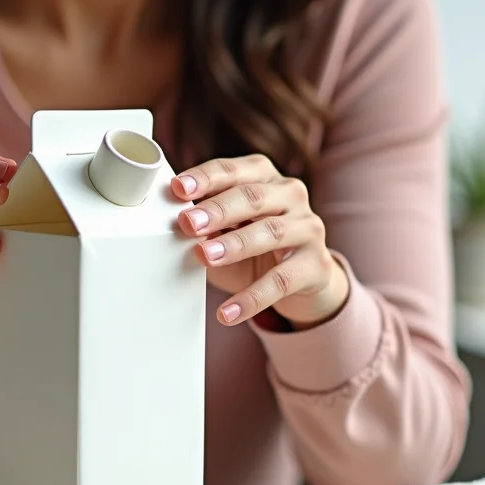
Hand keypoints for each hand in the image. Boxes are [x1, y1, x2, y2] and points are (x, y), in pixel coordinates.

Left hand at [171, 154, 348, 328]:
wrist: (303, 278)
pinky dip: (251, 298)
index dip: (205, 177)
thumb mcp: (227, 229)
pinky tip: (227, 313)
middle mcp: (290, 195)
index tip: (178, 188)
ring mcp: (307, 228)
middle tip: (188, 223)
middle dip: (217, 210)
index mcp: (264, 177)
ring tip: (204, 257)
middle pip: (253, 197)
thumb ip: (203, 224)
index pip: (233, 171)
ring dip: (234, 245)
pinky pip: (280, 281)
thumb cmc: (256, 246)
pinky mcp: (315, 265)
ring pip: (270, 232)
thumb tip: (169, 228)